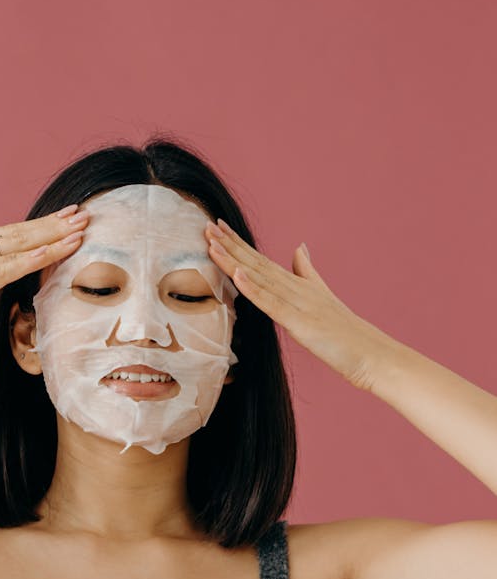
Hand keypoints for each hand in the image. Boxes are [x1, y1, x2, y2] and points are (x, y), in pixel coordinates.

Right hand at [0, 186, 88, 349]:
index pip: (12, 229)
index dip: (43, 222)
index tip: (69, 214)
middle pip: (21, 234)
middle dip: (56, 226)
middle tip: (86, 215)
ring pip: (19, 249)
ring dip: (53, 240)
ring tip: (81, 231)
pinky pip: (8, 271)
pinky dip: (33, 260)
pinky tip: (55, 253)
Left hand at [205, 219, 392, 390]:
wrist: (371, 353)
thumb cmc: (345, 332)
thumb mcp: (322, 295)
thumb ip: (307, 271)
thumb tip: (300, 247)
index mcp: (297, 283)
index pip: (261, 260)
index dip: (238, 244)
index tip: (217, 227)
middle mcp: (295, 288)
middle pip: (256, 263)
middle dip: (230, 245)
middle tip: (207, 226)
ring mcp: (298, 303)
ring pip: (259, 278)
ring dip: (234, 260)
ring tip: (213, 243)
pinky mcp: (299, 322)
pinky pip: (272, 303)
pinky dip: (253, 288)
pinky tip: (237, 274)